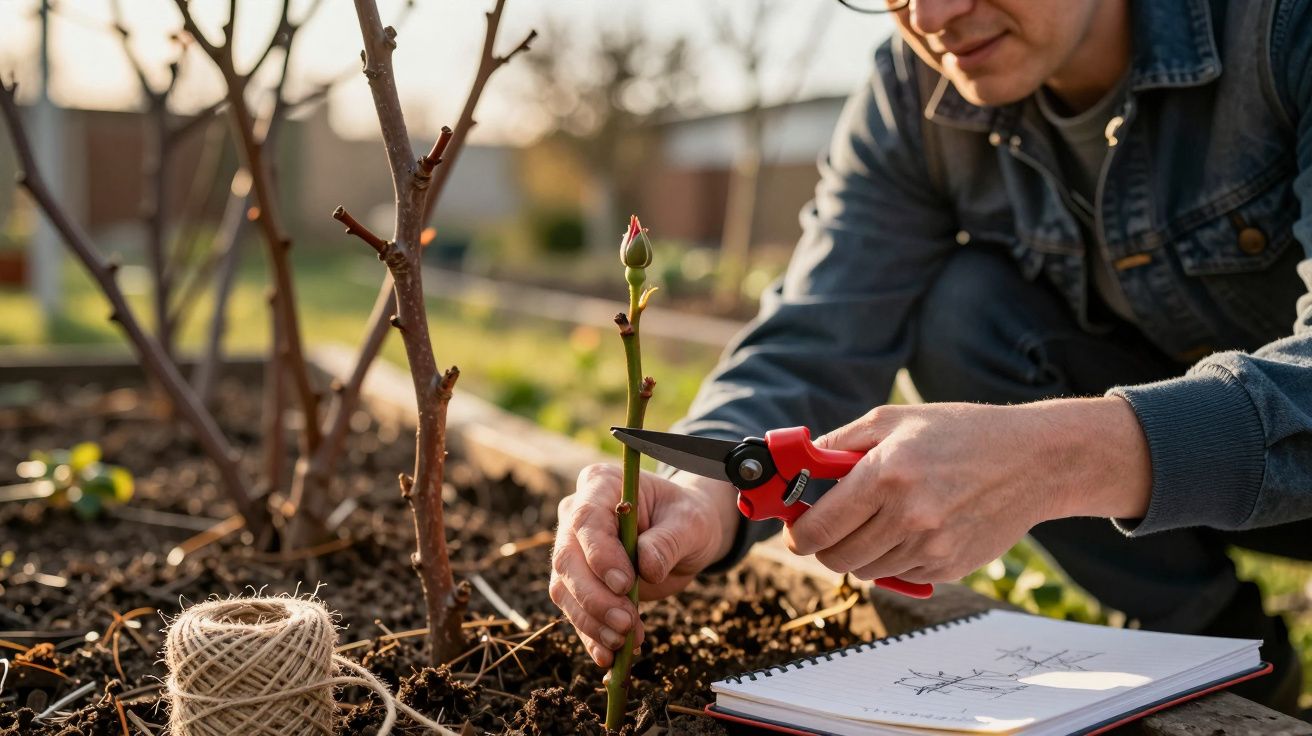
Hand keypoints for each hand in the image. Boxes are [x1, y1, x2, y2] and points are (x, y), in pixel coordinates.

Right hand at [550, 464, 737, 666]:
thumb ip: (668, 540)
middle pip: (567, 558)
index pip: (586, 520)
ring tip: (626, 641)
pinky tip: (609, 656)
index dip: (599, 555)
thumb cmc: (687, 518)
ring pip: (565, 589)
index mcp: (601, 485)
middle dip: (595, 597)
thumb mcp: (690, 522)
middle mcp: (577, 515)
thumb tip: (648, 567)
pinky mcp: (579, 582)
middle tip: (626, 623)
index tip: (625, 584)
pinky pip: (575, 611)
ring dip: (593, 621)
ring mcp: (574, 549)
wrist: (685, 535)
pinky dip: (591, 636)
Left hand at [784, 398, 1150, 583]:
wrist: (1034, 460)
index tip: (795, 529)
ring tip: (880, 518)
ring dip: (861, 552)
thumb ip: (837, 444)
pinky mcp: (952, 565)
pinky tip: (915, 526)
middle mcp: (907, 516)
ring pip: (867, 571)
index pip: (819, 528)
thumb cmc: (961, 432)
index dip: (797, 534)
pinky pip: (902, 574)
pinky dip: (896, 557)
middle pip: (837, 558)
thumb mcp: (892, 420)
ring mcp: (932, 545)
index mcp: (886, 475)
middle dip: (825, 546)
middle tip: (830, 526)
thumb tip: (796, 466)